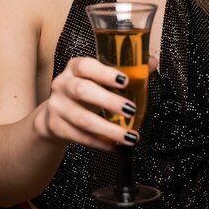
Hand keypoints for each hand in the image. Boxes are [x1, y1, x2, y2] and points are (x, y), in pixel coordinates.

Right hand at [35, 56, 156, 151]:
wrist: (57, 112)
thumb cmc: (86, 90)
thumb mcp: (101, 78)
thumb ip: (127, 70)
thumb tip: (152, 63)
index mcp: (75, 67)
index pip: (86, 65)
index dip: (105, 73)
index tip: (124, 81)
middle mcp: (62, 84)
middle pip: (82, 90)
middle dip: (109, 101)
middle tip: (131, 109)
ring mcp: (57, 106)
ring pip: (82, 119)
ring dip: (108, 129)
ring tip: (129, 136)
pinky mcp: (56, 126)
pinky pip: (80, 137)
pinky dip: (100, 143)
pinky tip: (115, 145)